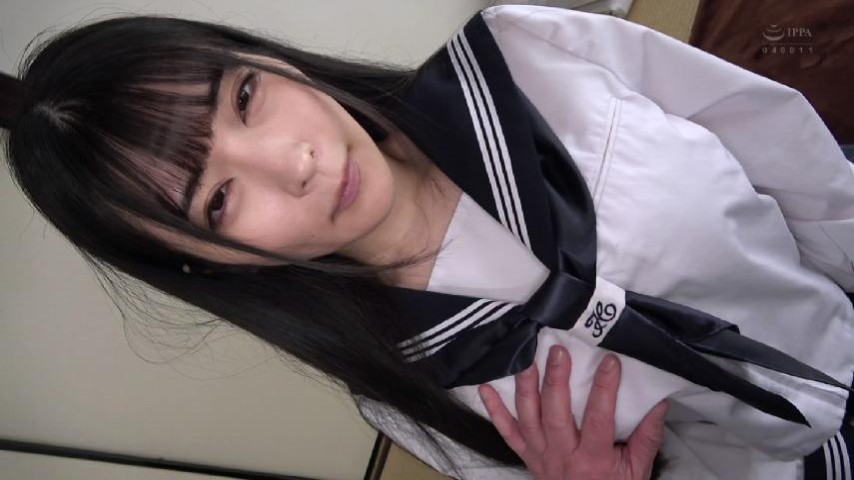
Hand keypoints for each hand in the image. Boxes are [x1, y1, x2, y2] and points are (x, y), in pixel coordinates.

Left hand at [477, 346, 667, 479]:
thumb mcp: (637, 470)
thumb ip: (647, 436)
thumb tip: (658, 401)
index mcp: (594, 459)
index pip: (598, 418)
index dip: (604, 389)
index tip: (609, 361)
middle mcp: (563, 456)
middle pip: (555, 414)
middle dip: (555, 380)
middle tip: (558, 351)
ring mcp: (540, 455)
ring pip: (528, 418)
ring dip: (525, 387)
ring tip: (527, 358)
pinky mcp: (527, 456)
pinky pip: (506, 432)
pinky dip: (494, 410)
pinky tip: (486, 387)